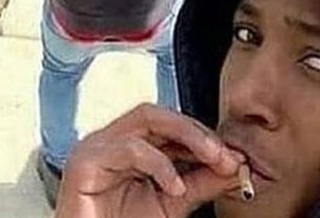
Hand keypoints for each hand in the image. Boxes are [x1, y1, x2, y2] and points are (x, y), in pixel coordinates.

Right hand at [55, 104, 245, 217]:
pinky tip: (176, 185)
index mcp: (128, 144)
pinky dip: (158, 163)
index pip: (167, 124)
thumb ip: (199, 183)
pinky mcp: (85, 161)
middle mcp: (110, 139)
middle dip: (196, 130)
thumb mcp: (172, 204)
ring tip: (212, 160)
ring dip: (186, 137)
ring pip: (145, 120)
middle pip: (157, 114)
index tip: (233, 157)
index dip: (201, 135)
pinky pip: (129, 148)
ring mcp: (96, 146)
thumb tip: (234, 167)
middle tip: (225, 153)